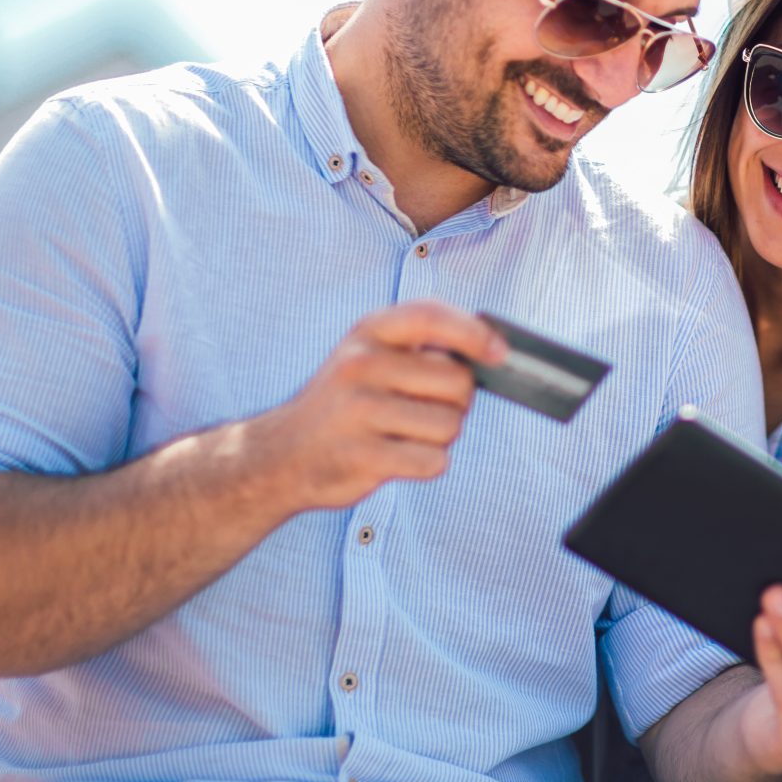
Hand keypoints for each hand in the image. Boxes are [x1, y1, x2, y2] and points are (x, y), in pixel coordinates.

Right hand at [247, 301, 506, 512]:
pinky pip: (433, 461)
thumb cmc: (345, 404)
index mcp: (369, 333)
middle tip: (426, 410)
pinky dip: (426, 465)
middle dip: (457, 403)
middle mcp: (361, 365)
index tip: (499, 353)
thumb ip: (423, 346)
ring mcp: (359, 411)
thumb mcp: (370, 356)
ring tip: (403, 434)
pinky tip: (396, 457)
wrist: (281, 456)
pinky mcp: (362, 456)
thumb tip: (493, 349)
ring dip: (440, 438)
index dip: (475, 333)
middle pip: (457, 382)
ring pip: (450, 426)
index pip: (433, 316)